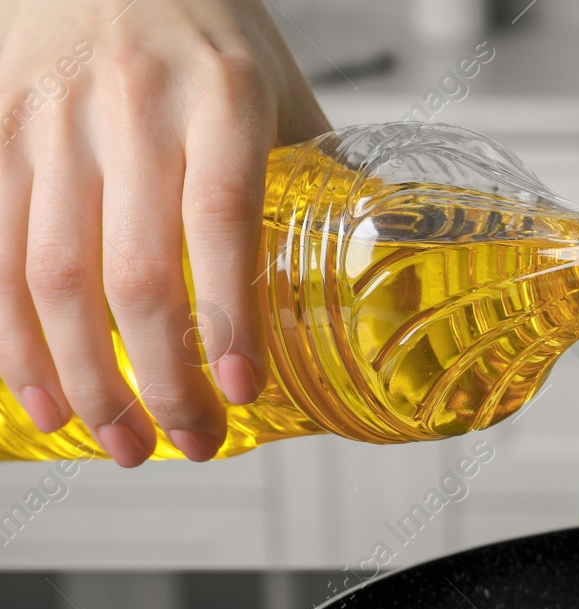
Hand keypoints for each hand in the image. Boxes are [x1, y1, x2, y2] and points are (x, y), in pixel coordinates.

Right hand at [0, 0, 328, 465]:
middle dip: (158, 376)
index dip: (227, 315)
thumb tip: (386, 278)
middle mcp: (131, 109)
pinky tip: (40, 395)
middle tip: (190, 441)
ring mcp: (52, 122)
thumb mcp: (280, 92)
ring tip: (119, 442)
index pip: (220, 218)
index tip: (242, 389)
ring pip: (48, 274)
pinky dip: (11, 339)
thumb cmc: (207, 36)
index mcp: (221, 99)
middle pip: (132, 270)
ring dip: (82, 378)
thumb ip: (317, 182)